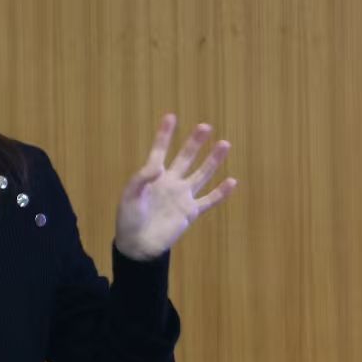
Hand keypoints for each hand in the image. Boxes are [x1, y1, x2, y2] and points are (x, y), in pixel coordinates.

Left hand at [114, 114, 236, 260]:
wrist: (138, 244)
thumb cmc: (129, 218)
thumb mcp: (130, 196)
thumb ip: (142, 178)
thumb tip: (158, 166)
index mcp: (153, 175)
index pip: (160, 150)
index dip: (165, 135)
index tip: (171, 116)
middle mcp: (171, 182)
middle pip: (185, 158)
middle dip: (195, 142)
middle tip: (205, 126)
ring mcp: (182, 196)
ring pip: (201, 174)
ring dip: (213, 160)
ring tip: (224, 144)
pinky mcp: (190, 212)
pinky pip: (209, 200)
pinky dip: (221, 192)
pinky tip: (232, 181)